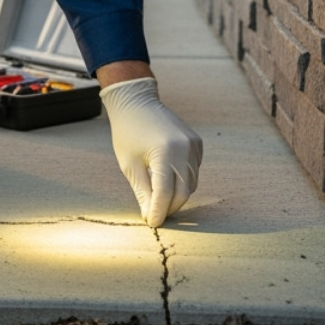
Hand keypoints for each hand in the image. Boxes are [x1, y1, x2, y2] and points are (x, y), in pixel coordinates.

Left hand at [101, 77, 202, 226]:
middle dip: (170, 207)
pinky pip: (194, 170)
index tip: (152, 223)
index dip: (159, 211)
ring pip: (191, 183)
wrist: (136, 101)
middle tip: (155, 215)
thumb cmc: (128, 132)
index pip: (166, 193)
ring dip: (177, 196)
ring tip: (160, 201)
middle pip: (183, 192)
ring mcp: (194, 145)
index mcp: (166, 152)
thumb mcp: (129, 164)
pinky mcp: (197, 143)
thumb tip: (150, 215)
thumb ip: (142, 191)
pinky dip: (183, 180)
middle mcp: (185, 148)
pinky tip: (168, 181)